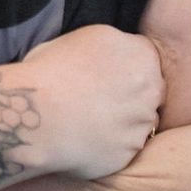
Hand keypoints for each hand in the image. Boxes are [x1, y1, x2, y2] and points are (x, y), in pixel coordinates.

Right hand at [17, 26, 166, 178]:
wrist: (38, 115)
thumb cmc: (51, 71)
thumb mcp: (87, 37)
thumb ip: (115, 46)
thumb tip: (115, 58)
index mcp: (142, 55)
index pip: (146, 60)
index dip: (125, 67)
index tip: (106, 75)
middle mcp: (151, 90)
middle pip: (150, 93)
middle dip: (131, 96)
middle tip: (99, 100)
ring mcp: (142, 125)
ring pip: (140, 123)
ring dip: (123, 123)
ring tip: (88, 122)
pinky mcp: (129, 154)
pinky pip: (124, 149)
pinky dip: (109, 146)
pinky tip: (85, 139)